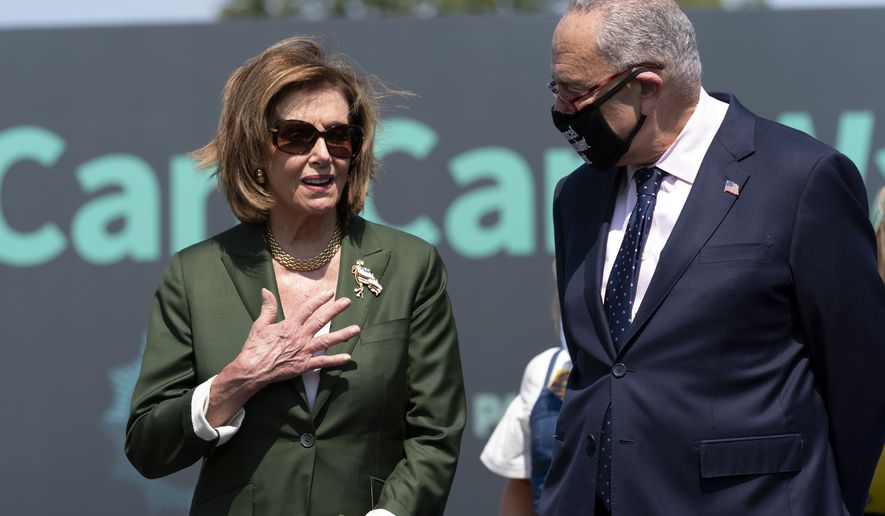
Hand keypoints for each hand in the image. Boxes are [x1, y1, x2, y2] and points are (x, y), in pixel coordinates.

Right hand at [206, 288, 358, 426]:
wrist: (252, 369)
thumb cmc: (255, 347)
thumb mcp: (260, 324)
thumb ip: (267, 308)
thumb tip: (266, 291)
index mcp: (289, 325)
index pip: (307, 308)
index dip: (319, 299)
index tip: (330, 292)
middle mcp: (299, 336)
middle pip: (321, 320)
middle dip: (335, 310)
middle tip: (347, 301)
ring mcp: (303, 351)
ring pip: (326, 340)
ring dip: (342, 334)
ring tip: (356, 329)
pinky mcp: (304, 365)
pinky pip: (323, 363)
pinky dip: (335, 360)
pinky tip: (348, 357)